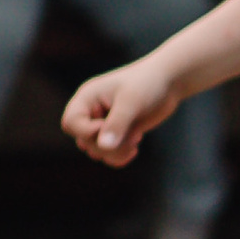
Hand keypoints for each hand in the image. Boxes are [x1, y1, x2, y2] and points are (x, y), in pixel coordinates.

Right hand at [62, 55, 176, 168]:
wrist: (168, 82)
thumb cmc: (148, 83)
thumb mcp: (131, 101)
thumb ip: (117, 123)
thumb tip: (104, 147)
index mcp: (87, 98)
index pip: (71, 123)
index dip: (87, 131)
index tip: (108, 125)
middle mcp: (92, 112)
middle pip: (84, 141)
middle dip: (107, 145)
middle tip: (132, 137)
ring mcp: (104, 124)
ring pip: (96, 151)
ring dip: (116, 152)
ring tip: (135, 140)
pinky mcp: (117, 133)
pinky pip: (109, 154)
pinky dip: (119, 156)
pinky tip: (135, 148)